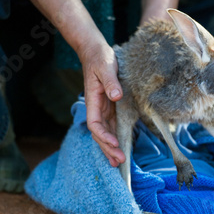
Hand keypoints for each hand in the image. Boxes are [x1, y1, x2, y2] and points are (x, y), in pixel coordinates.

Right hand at [79, 41, 125, 166]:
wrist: (95, 51)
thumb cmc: (99, 57)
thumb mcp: (106, 67)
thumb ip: (110, 81)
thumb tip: (116, 96)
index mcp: (93, 100)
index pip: (95, 124)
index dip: (103, 136)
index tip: (113, 144)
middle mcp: (97, 107)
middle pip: (99, 133)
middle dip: (108, 148)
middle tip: (118, 162)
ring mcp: (103, 108)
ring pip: (105, 132)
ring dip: (111, 147)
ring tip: (118, 162)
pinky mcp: (110, 106)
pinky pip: (111, 125)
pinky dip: (115, 137)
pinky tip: (120, 146)